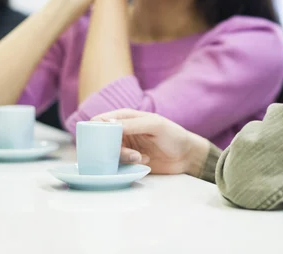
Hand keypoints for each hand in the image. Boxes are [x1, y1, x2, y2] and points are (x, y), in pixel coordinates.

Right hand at [91, 109, 210, 175]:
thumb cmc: (174, 135)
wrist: (186, 156)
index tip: (102, 139)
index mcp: (125, 117)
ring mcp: (124, 147)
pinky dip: (128, 166)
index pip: (100, 120)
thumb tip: (108, 123)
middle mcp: (122, 132)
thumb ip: (133, 124)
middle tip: (130, 153)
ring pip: (109, 154)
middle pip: (101, 140)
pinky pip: (117, 166)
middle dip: (111, 148)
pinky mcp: (128, 163)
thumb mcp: (155, 125)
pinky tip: (145, 161)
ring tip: (141, 158)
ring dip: (123, 158)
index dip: (96, 129)